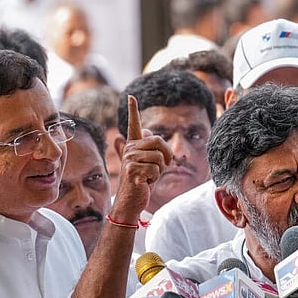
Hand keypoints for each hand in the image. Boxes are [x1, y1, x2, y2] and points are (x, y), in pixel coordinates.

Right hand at [111, 95, 172, 219]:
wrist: (130, 201)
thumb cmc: (142, 182)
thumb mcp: (148, 163)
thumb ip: (150, 149)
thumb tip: (149, 131)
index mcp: (133, 146)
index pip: (134, 125)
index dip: (133, 110)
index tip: (131, 96)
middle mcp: (129, 149)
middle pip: (159, 141)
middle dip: (167, 155)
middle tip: (163, 166)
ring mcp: (129, 159)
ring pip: (159, 157)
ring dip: (161, 170)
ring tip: (150, 176)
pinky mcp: (132, 170)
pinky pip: (156, 169)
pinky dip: (155, 178)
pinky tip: (145, 182)